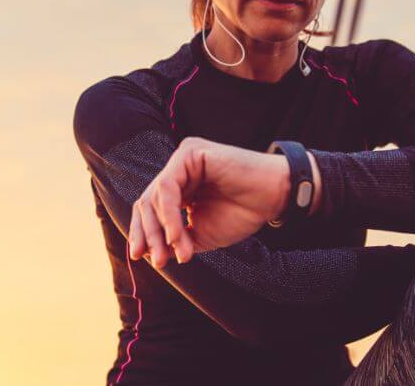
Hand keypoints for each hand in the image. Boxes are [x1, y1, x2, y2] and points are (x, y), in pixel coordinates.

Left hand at [128, 136, 289, 268]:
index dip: (143, 232)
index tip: (141, 257)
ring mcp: (183, 159)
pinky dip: (169, 214)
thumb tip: (148, 253)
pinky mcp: (190, 153)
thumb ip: (177, 240)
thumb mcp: (202, 234)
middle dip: (148, 234)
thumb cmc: (243, 213)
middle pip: (148, 201)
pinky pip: (168, 186)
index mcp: (181, 185)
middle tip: (157, 261)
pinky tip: (177, 234)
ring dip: (161, 229)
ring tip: (172, 253)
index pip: (150, 208)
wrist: (273, 197)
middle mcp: (179, 169)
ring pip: (154, 195)